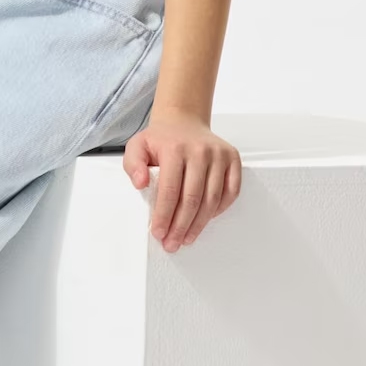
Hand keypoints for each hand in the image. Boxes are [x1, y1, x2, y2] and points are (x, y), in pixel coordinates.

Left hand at [123, 113, 241, 252]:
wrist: (183, 122)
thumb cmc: (161, 139)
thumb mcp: (137, 146)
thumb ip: (133, 165)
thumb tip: (140, 183)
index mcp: (175, 149)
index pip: (170, 190)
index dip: (164, 215)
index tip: (158, 232)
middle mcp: (200, 151)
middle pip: (192, 198)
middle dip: (181, 226)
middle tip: (172, 243)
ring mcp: (219, 155)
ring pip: (212, 199)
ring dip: (199, 224)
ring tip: (187, 238)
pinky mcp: (233, 159)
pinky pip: (231, 192)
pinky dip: (219, 210)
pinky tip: (205, 220)